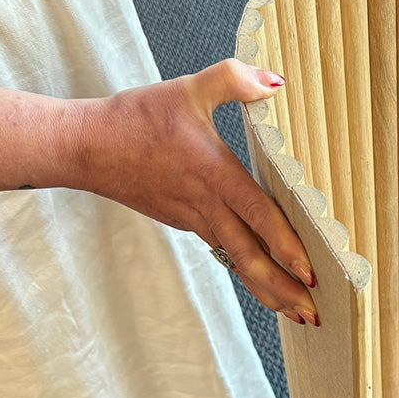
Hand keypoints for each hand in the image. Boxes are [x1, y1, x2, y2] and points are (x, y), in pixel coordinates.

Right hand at [76, 59, 317, 324]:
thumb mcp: (187, 89)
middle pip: (251, 258)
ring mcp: (195, 219)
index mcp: (214, 175)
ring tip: (298, 314)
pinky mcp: (185, 221)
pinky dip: (247, 271)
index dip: (286, 246)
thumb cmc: (134, 118)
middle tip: (314, 316)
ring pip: (238, 262)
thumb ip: (232, 81)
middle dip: (284, 290)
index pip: (259, 216)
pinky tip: (264, 283)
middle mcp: (207, 206)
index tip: (310, 274)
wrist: (83, 147)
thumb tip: (275, 82)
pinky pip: (224, 251)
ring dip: (269, 290)